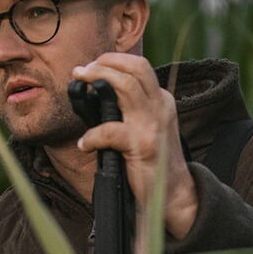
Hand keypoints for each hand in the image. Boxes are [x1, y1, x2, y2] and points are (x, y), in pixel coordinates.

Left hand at [72, 53, 197, 238]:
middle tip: (80, 70)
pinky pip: (110, 130)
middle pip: (135, 68)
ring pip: (125, 86)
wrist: (173, 193)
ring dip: (97, 79)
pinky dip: (92, 135)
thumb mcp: (147, 127)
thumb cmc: (152, 162)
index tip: (91, 66)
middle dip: (104, 62)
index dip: (113, 60)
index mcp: (161, 101)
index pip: (140, 66)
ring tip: (79, 85)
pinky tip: (84, 144)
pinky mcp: (143, 146)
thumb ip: (129, 110)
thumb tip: (95, 94)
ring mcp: (152, 125)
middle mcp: (160, 107)